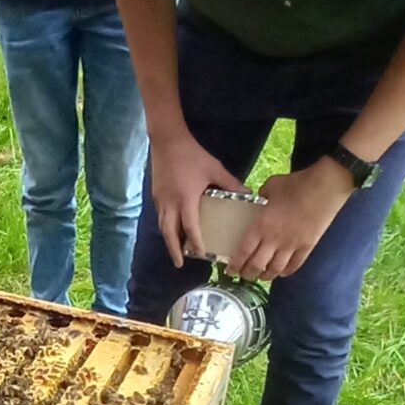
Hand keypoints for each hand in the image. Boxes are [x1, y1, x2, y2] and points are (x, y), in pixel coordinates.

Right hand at [150, 125, 241, 267]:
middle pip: (169, 233)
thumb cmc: (192, 155)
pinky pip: (160, 216)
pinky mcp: (156, 194)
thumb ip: (230, 184)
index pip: (190, 227)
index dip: (195, 242)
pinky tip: (172, 228)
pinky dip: (166, 226)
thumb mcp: (215, 169)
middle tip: (180, 264)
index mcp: (186, 199)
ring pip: (162, 226)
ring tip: (177, 250)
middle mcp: (170, 203)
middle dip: (174, 250)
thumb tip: (248, 194)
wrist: (167, 140)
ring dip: (169, 240)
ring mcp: (160, 200)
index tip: (200, 254)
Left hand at [227, 159, 355, 279]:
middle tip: (243, 275)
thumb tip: (257, 202)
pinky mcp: (307, 247)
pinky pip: (294, 266)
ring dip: (265, 276)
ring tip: (261, 275)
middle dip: (248, 274)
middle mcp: (274, 240)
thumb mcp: (270, 187)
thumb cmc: (296, 184)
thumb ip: (260, 198)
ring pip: (275, 270)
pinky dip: (285, 272)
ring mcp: (292, 246)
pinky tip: (280, 272)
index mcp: (261, 225)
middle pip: (257, 266)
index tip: (230, 270)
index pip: (244, 252)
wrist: (325, 187)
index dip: (235, 265)